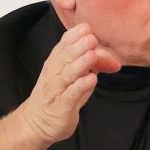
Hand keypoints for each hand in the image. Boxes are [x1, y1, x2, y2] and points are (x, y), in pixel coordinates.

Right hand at [0, 23, 120, 149]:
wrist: (36, 122)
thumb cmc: (58, 96)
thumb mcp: (74, 78)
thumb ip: (91, 66)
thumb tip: (113, 60)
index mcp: (56, 63)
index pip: (63, 45)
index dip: (74, 35)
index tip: (86, 27)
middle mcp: (54, 74)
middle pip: (65, 57)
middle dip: (79, 46)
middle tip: (92, 38)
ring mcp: (57, 90)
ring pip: (68, 74)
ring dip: (80, 64)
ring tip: (92, 55)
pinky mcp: (61, 106)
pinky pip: (71, 94)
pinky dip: (81, 86)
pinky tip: (91, 79)